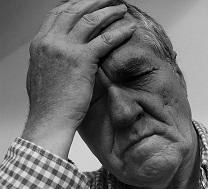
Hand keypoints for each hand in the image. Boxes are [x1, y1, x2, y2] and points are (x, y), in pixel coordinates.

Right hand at [22, 0, 135, 157]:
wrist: (49, 120)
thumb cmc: (48, 102)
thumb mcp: (42, 73)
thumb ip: (50, 57)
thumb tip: (59, 51)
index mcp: (40, 43)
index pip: (57, 14)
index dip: (75, 4)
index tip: (88, 2)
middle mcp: (50, 41)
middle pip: (74, 11)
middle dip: (93, 2)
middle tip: (107, 0)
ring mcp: (64, 49)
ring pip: (90, 21)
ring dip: (108, 12)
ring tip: (120, 9)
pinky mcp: (81, 61)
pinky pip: (104, 41)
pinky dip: (118, 33)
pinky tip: (128, 29)